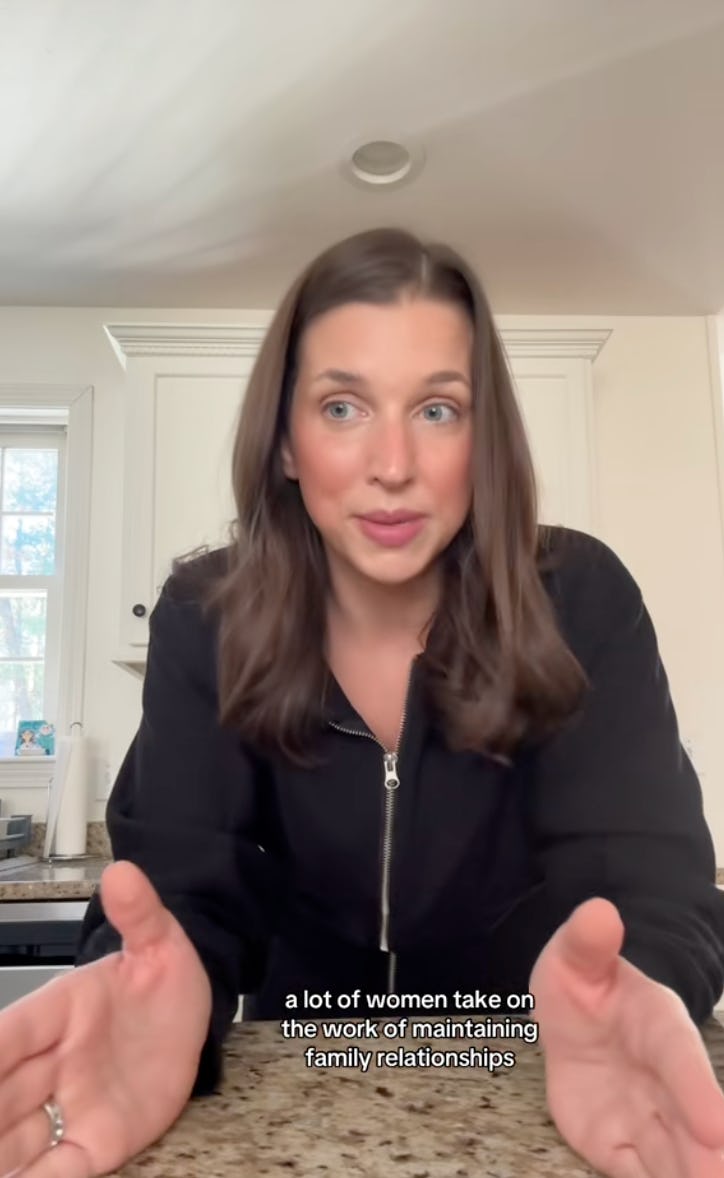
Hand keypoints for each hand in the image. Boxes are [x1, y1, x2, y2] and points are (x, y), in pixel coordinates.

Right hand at [0, 860, 211, 1175]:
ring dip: (3, 1154)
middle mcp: (55, 1061)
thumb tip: (122, 873)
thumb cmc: (164, 978)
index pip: (12, 1034)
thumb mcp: (161, 940)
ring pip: (16, 1138)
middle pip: (2, 1093)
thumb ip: (140, 912)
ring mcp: (73, 1102)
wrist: (196, 1017)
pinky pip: (60, 1168)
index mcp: (61, 1009)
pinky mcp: (98, 1140)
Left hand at [529, 897, 723, 1176]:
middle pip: (692, 1129)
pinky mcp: (622, 1149)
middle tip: (713, 1176)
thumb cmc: (583, 981)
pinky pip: (638, 1175)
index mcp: (659, 1028)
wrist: (572, 1021)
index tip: (717, 1129)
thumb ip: (587, 940)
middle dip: (707, 1159)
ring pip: (675, 1161)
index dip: (699, 1093)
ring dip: (687, 1175)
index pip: (682, 1061)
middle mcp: (664, 1082)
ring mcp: (647, 1119)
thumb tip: (598, 911)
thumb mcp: (575, 955)